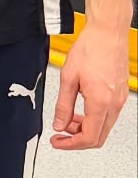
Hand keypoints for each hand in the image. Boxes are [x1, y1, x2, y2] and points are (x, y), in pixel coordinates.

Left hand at [50, 22, 130, 150]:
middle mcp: (114, 104)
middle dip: (77, 138)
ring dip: (85, 127)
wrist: (107, 33)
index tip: (58, 141)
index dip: (71, 144)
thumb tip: (58, 123)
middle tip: (60, 132)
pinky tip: (80, 108)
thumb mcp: (68, 78)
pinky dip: (93, 117)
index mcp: (101, 102)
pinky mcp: (120, 94)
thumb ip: (63, 105)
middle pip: (98, 137)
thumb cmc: (91, 49)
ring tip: (67, 118)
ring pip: (103, 126)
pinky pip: (107, 115)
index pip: (89, 138)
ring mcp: (119, 100)